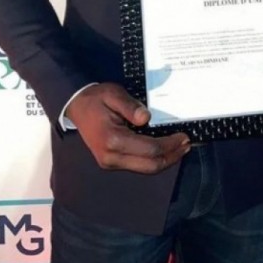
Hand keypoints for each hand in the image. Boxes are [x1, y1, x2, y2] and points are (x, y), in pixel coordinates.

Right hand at [65, 83, 191, 173]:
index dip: (170, 144)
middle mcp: (111, 156)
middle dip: (172, 156)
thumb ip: (130, 106)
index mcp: (112, 140)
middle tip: (187, 144)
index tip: (184, 136)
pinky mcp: (112, 163)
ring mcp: (110, 162)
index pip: (150, 149)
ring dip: (165, 160)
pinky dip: (154, 160)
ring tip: (180, 148)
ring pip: (145, 169)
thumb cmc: (96, 99)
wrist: (76, 108)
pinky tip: (164, 150)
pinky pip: (138, 165)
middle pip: (150, 165)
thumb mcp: (113, 94)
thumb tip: (145, 118)